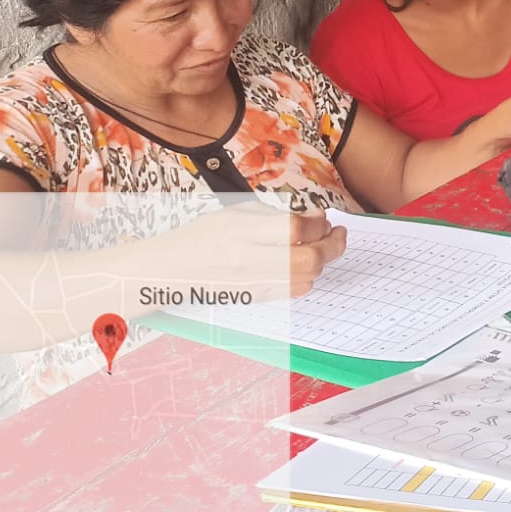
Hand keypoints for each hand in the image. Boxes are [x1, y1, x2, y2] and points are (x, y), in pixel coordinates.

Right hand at [157, 203, 346, 301]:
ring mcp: (254, 284)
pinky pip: (296, 290)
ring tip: (323, 245)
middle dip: (333, 245)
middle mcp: (249, 261)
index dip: (319, 223)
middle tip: (338, 233)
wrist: (173, 270)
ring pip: (308, 277)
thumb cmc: (206, 235)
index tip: (323, 217)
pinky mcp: (257, 299)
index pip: (296, 230)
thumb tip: (318, 219)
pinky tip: (306, 262)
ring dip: (324, 260)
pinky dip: (309, 275)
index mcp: (243, 232)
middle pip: (310, 259)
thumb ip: (281, 215)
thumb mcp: (240, 212)